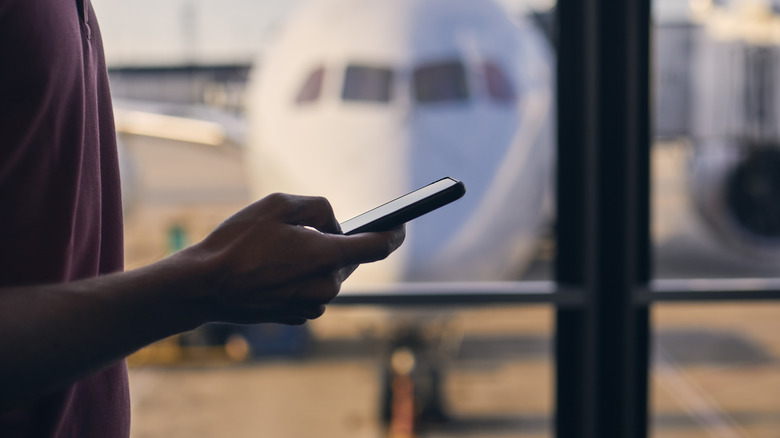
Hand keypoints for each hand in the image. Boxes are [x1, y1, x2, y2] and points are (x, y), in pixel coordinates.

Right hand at [184, 193, 404, 324]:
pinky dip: (302, 276)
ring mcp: (313, 305)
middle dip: (334, 241)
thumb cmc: (237, 243)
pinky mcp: (299, 316)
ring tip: (278, 250)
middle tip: (303, 230)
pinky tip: (273, 269)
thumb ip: (317, 206)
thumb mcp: (277, 204)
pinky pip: (312, 289)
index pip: (378, 246)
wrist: (204, 287)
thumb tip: (332, 224)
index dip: (394, 232)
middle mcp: (327, 286)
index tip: (400, 224)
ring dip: (315, 259)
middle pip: (348, 258)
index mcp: (327, 257)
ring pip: (329, 273)